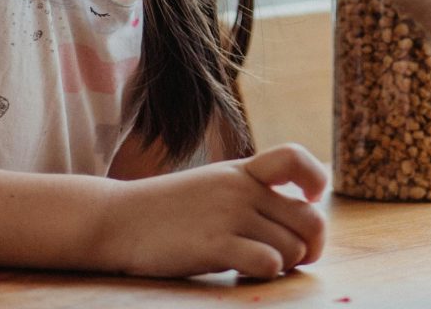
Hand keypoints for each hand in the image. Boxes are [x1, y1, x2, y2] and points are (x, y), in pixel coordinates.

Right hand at [105, 144, 328, 278]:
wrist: (115, 220)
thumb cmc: (166, 212)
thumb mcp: (211, 186)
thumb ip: (249, 194)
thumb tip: (295, 218)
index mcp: (241, 171)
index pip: (295, 158)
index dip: (315, 179)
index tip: (308, 198)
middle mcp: (241, 189)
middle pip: (309, 219)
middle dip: (310, 244)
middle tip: (293, 257)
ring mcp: (229, 215)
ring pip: (293, 248)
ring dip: (283, 264)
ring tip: (255, 263)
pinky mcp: (215, 245)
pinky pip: (269, 263)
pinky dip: (266, 274)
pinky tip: (242, 270)